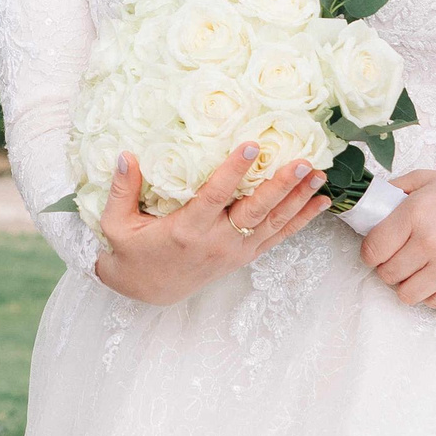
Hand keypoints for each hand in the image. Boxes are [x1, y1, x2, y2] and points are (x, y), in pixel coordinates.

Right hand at [93, 141, 331, 305]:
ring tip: (319, 175)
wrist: (147, 290)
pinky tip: (319, 203)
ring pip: (272, 223)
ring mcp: (234, 251)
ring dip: (298, 199)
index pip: (214, 196)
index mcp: (187, 230)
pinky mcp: (243, 257)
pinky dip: (300, 220)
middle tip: (302, 161)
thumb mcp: (117, 224)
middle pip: (254, 211)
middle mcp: (216, 242)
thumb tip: (125, 155)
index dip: (233, 171)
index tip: (250, 145)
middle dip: (281, 185)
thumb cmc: (132, 252)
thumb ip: (122, 190)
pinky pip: (277, 237)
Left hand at [358, 153, 435, 308]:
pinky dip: (430, 294)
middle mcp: (430, 242)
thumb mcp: (427, 179)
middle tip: (399, 260)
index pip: (373, 249)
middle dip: (388, 269)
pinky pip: (434, 303)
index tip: (376, 252)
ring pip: (407, 294)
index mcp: (415, 213)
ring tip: (416, 272)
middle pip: (387, 275)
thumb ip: (393, 190)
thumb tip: (368, 204)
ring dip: (407, 285)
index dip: (370, 254)